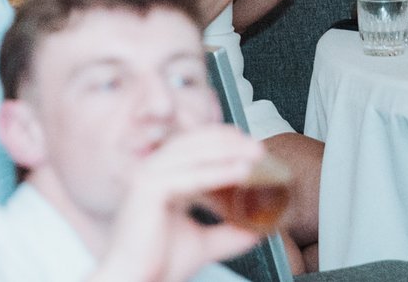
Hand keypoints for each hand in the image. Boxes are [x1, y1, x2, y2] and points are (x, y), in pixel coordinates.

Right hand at [92, 125, 265, 281]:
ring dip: (230, 151)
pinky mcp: (148, 190)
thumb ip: (227, 232)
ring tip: (256, 155)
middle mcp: (153, 171)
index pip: (195, 146)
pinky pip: (191, 176)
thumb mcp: (202, 242)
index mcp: (162, 177)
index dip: (225, 142)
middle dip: (231, 142)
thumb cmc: (158, 265)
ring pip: (195, 153)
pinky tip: (242, 173)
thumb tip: (257, 230)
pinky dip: (219, 172)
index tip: (252, 147)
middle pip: (196, 143)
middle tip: (259, 148)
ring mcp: (148, 177)